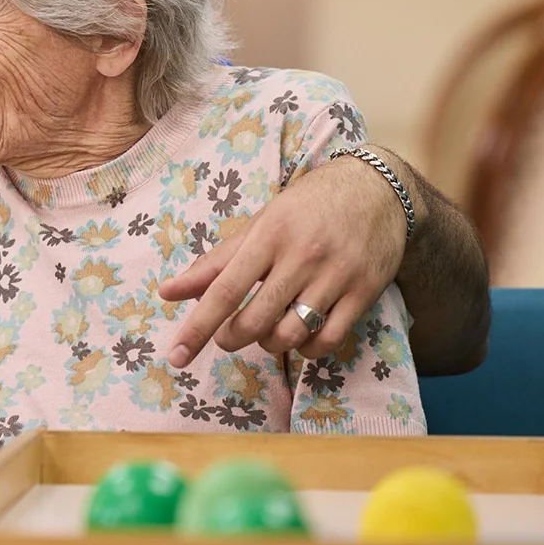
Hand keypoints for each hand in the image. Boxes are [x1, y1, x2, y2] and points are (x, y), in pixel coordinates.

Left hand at [158, 155, 407, 367]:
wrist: (375, 188)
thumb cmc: (306, 206)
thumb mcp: (259, 224)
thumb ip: (215, 262)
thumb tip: (168, 292)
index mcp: (268, 236)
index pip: (224, 290)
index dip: (197, 327)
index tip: (177, 356)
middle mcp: (301, 257)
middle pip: (256, 320)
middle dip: (232, 338)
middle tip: (227, 336)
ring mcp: (336, 276)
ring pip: (292, 334)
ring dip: (269, 343)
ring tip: (265, 330)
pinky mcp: (365, 292)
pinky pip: (329, 339)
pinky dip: (308, 349)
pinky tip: (300, 337)